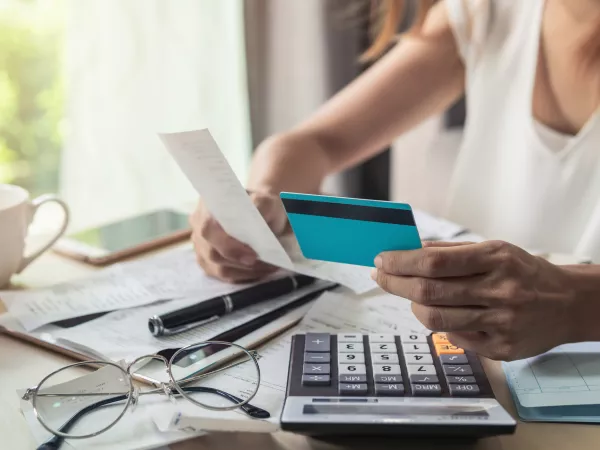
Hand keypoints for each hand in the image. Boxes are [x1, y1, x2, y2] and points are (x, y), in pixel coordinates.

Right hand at [190, 190, 287, 282]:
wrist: (260, 209)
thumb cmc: (261, 204)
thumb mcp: (265, 200)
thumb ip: (261, 206)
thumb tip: (258, 221)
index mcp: (208, 207)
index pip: (209, 230)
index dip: (228, 247)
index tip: (253, 256)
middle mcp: (199, 226)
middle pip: (212, 254)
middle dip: (241, 263)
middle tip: (268, 265)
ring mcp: (201, 245)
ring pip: (218, 268)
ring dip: (246, 272)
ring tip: (269, 268)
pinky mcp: (208, 261)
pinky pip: (223, 275)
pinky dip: (243, 275)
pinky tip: (261, 271)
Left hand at [371, 241, 578, 360]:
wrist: (568, 304)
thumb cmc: (523, 272)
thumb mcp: (494, 249)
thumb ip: (451, 251)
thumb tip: (409, 251)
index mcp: (496, 259)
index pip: (434, 262)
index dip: (401, 262)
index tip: (382, 260)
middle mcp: (500, 291)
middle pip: (429, 291)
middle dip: (395, 283)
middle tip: (381, 276)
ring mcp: (501, 324)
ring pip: (436, 319)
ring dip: (412, 305)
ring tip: (410, 295)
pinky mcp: (501, 349)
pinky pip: (453, 337)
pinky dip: (439, 323)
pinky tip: (441, 312)